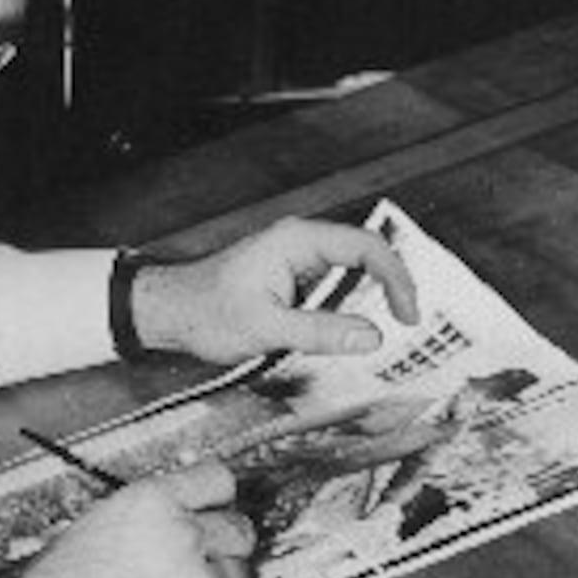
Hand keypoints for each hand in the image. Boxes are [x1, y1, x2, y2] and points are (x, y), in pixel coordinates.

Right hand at [0, 460, 253, 577]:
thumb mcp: (91, 528)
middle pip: (240, 529)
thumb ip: (144, 519)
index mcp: (151, 502)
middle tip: (206, 559)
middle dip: (225, 545)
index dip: (218, 498)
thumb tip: (176, 517)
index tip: (216, 509)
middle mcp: (181, 536)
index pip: (218, 480)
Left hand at [130, 216, 418, 365]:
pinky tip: (356, 333)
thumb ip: (320, 332)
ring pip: (351, 272)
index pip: (365, 247)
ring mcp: (296, 260)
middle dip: (392, 286)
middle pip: (366, 255)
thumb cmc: (203, 311)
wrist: (167, 312)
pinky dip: (350, 308)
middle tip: (409, 322)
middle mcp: (300, 243)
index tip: (407, 314)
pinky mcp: (291, 279)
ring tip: (391, 330)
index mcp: (296, 241)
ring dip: (372, 299)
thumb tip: (371, 337)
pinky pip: (333, 287)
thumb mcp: (265, 327)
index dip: (396, 278)